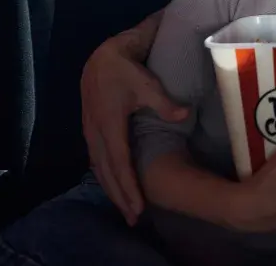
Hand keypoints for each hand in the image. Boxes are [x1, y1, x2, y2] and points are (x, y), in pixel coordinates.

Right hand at [81, 35, 188, 224]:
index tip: (138, 206)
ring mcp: (90, 133)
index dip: (128, 187)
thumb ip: (164, 103)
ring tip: (124, 209)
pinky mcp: (90, 130)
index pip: (119, 164)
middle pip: (107, 173)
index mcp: (109, 125)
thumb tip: (185, 114)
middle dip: (120, 197)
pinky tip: (113, 185)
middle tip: (133, 218)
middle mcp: (96, 134)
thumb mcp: (146, 84)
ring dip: (111, 189)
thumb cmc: (126, 70)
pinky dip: (105, 177)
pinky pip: (97, 160)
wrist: (101, 57)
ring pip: (99, 169)